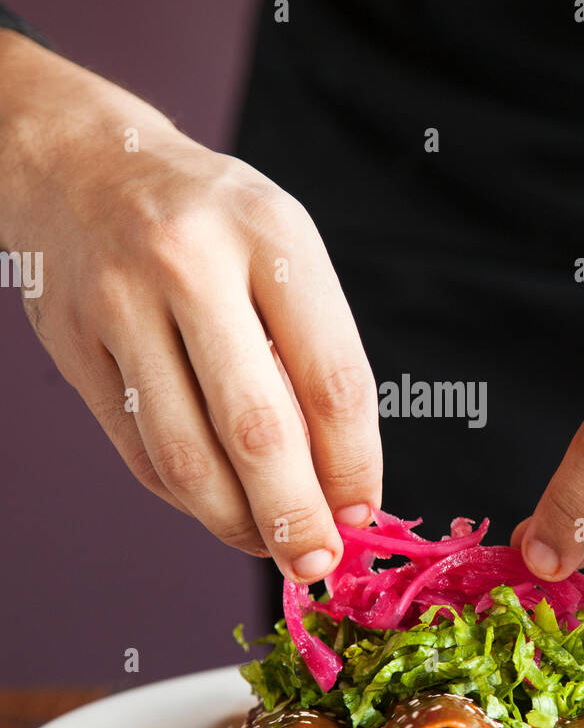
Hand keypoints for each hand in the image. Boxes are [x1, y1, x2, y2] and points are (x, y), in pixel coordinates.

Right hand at [0, 31, 380, 580]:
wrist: (83, 165)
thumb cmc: (209, 220)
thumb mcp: (279, 246)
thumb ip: (311, 350)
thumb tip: (340, 479)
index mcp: (270, 233)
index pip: (333, 377)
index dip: (356, 463)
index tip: (365, 511)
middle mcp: (191, 264)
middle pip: (258, 428)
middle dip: (297, 516)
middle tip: (317, 561)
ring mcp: (121, 304)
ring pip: (187, 454)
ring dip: (236, 523)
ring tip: (269, 545)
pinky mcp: (74, 345)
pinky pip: (140, 451)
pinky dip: (186, 497)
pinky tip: (218, 507)